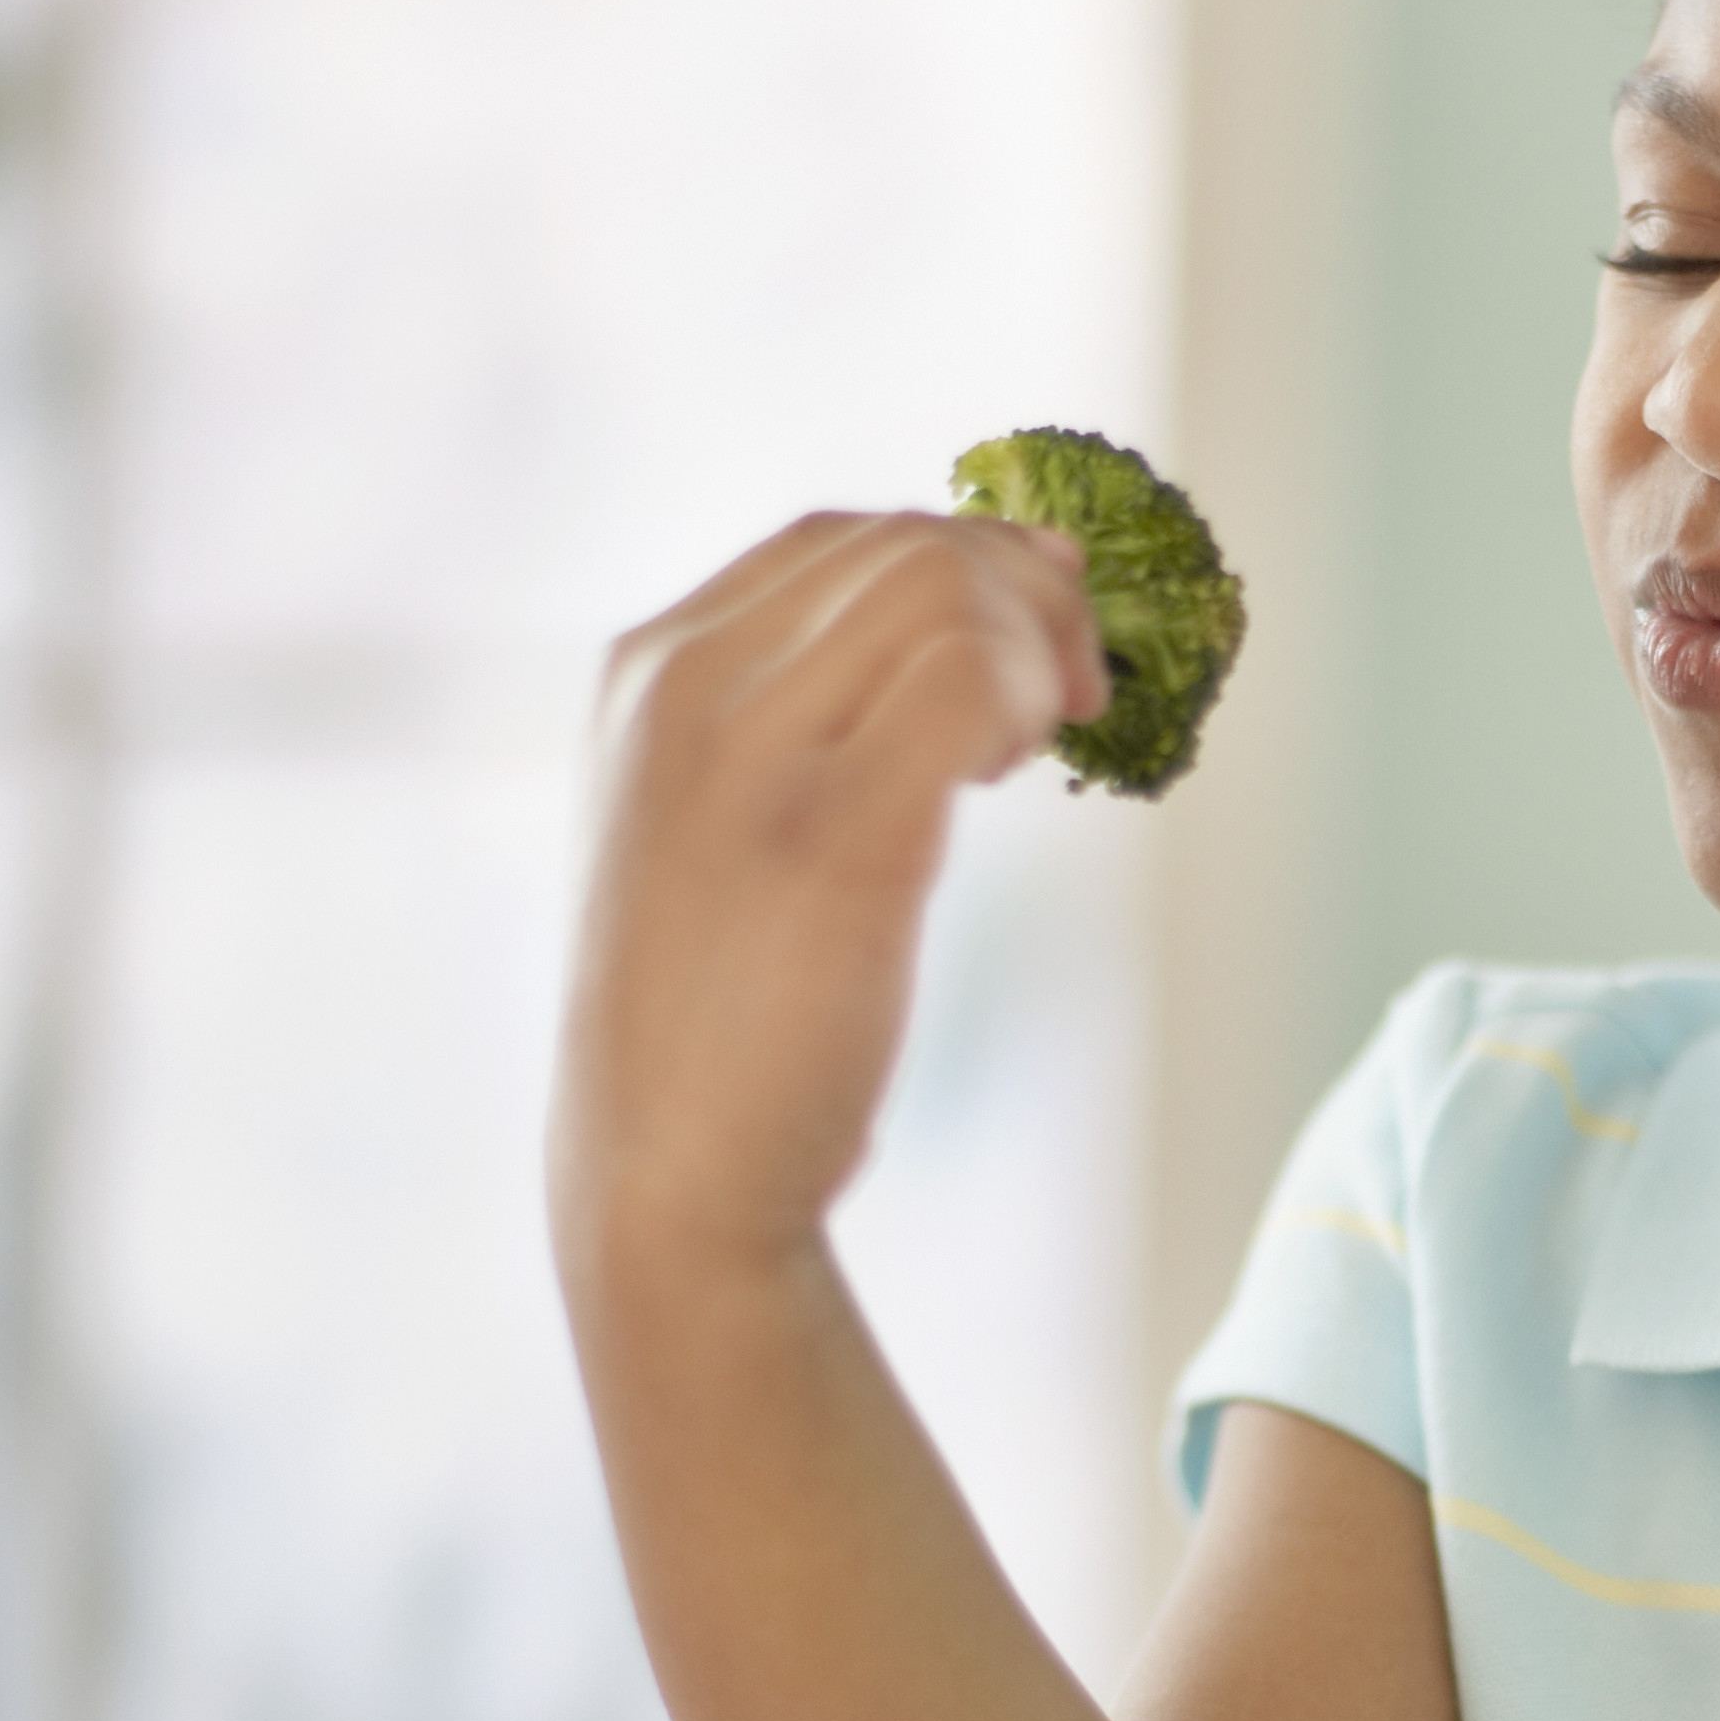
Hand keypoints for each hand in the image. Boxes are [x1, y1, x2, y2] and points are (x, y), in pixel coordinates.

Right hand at [550, 511, 1108, 1295]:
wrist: (665, 1181)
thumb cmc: (721, 1016)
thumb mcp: (718, 826)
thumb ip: (799, 715)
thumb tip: (980, 607)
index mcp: (649, 671)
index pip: (840, 539)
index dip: (965, 572)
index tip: (1024, 662)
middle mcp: (686, 687)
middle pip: (907, 546)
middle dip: (1026, 600)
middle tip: (1071, 704)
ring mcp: (750, 756)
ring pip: (943, 588)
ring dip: (1034, 650)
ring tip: (1033, 751)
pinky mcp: (831, 838)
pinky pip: (967, 682)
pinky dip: (1027, 701)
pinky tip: (1017, 778)